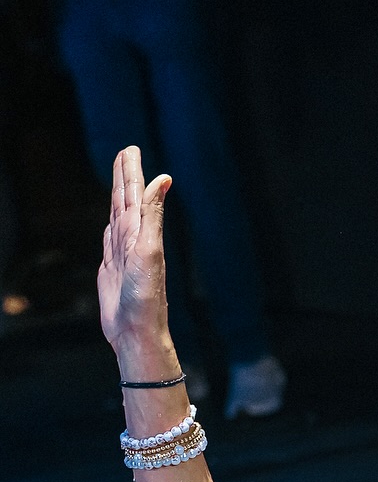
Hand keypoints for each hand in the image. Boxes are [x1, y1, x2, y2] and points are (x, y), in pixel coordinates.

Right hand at [99, 146, 174, 364]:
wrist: (137, 332)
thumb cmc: (145, 296)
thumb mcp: (149, 250)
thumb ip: (152, 215)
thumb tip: (163, 180)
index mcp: (142, 232)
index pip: (134, 194)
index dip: (131, 172)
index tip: (131, 150)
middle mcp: (133, 240)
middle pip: (125, 200)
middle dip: (124, 176)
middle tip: (125, 152)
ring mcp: (122, 254)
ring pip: (117, 215)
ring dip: (117, 196)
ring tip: (118, 177)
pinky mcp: (111, 269)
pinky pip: (109, 240)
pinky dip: (110, 225)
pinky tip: (113, 219)